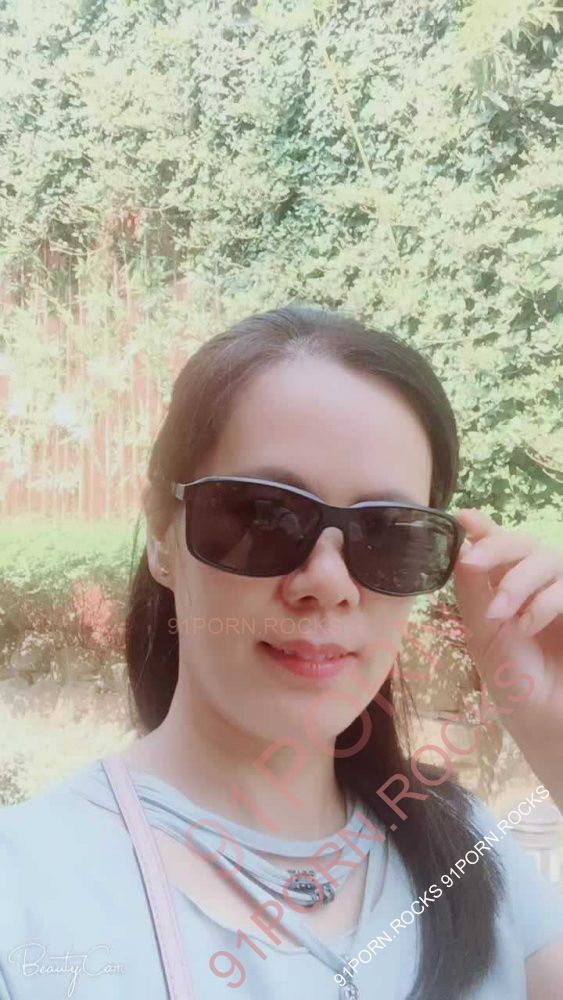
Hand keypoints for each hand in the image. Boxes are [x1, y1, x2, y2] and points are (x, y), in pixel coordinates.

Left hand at [452, 508, 562, 759]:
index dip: (484, 526)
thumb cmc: (517, 682)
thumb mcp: (484, 632)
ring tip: (499, 616)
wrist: (550, 723)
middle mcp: (540, 584)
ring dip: (516, 582)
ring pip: (548, 557)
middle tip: (471, 562)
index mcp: (510, 586)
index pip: (500, 545)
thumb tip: (462, 545)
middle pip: (525, 542)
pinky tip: (525, 626)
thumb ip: (474, 589)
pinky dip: (542, 602)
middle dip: (496, 547)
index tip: (462, 517)